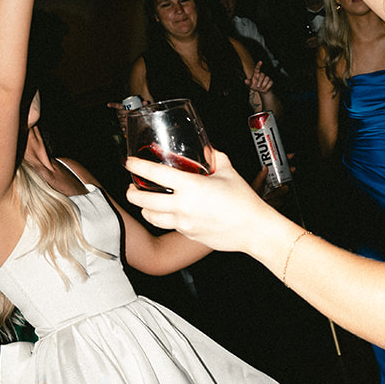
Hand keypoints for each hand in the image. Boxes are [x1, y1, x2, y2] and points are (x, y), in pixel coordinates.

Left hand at [126, 147, 269, 253]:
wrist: (254, 230)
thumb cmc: (244, 202)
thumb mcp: (228, 172)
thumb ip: (215, 158)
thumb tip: (209, 149)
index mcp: (191, 186)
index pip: (154, 173)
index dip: (138, 166)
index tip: (130, 163)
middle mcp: (183, 206)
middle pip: (143, 200)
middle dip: (131, 193)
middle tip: (130, 187)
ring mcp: (184, 223)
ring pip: (152, 217)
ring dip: (144, 208)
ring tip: (144, 202)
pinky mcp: (188, 234)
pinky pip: (169, 226)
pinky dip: (164, 218)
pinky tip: (169, 213)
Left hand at [246, 61, 272, 109]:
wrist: (261, 90)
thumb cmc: (254, 85)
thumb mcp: (250, 85)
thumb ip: (248, 82)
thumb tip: (245, 80)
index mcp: (256, 74)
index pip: (257, 68)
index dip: (258, 65)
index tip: (260, 61)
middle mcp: (261, 74)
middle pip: (262, 74)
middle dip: (260, 81)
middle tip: (258, 86)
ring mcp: (266, 77)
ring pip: (267, 78)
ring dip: (264, 84)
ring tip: (261, 88)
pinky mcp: (270, 81)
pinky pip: (270, 82)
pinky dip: (267, 86)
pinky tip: (265, 88)